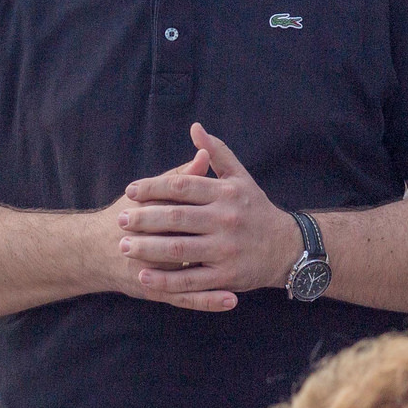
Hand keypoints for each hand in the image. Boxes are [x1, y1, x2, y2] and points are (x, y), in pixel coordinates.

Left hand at [118, 123, 302, 312]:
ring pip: (179, 249)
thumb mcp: (240, 178)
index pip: (182, 185)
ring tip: (124, 246)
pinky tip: (144, 276)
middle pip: (176, 217)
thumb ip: (217, 152)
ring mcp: (226, 249)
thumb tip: (195, 127)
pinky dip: (166, 280)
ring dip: (149, 248)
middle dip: (145, 218)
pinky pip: (191, 280)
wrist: (287, 248)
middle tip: (120, 220)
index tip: (130, 191)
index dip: (153, 187)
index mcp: (225, 193)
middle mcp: (225, 219)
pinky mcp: (227, 276)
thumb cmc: (256, 209)